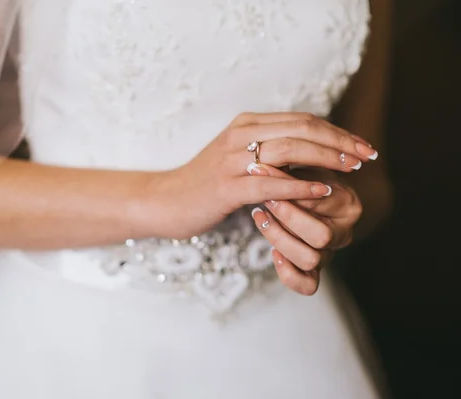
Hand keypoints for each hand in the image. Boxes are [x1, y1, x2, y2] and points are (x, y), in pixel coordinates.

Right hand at [145, 112, 374, 238]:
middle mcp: (240, 135)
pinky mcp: (226, 186)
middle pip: (301, 129)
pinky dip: (299, 186)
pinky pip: (269, 182)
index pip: (302, 120)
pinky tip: (321, 190)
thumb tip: (311, 156)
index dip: (336, 131)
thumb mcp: (239, 158)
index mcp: (247, 124)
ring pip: (289, 150)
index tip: (361, 145)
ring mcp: (232, 159)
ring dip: (326, 158)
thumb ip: (270, 151)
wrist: (166, 200)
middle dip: (340, 141)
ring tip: (351, 169)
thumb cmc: (206, 183)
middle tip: (367, 155)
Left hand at [250, 166, 361, 294]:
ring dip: (280, 238)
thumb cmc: (299, 178)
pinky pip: (307, 285)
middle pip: (320, 236)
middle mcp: (344, 233)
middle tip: (265, 199)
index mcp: (349, 205)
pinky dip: (288, 273)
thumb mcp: (300, 167)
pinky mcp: (315, 272)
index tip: (263, 172)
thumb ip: (292, 166)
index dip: (290, 188)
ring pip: (310, 259)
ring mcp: (329, 254)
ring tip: (260, 217)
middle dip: (288, 217)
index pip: (322, 200)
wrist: (296, 197)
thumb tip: (263, 163)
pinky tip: (272, 253)